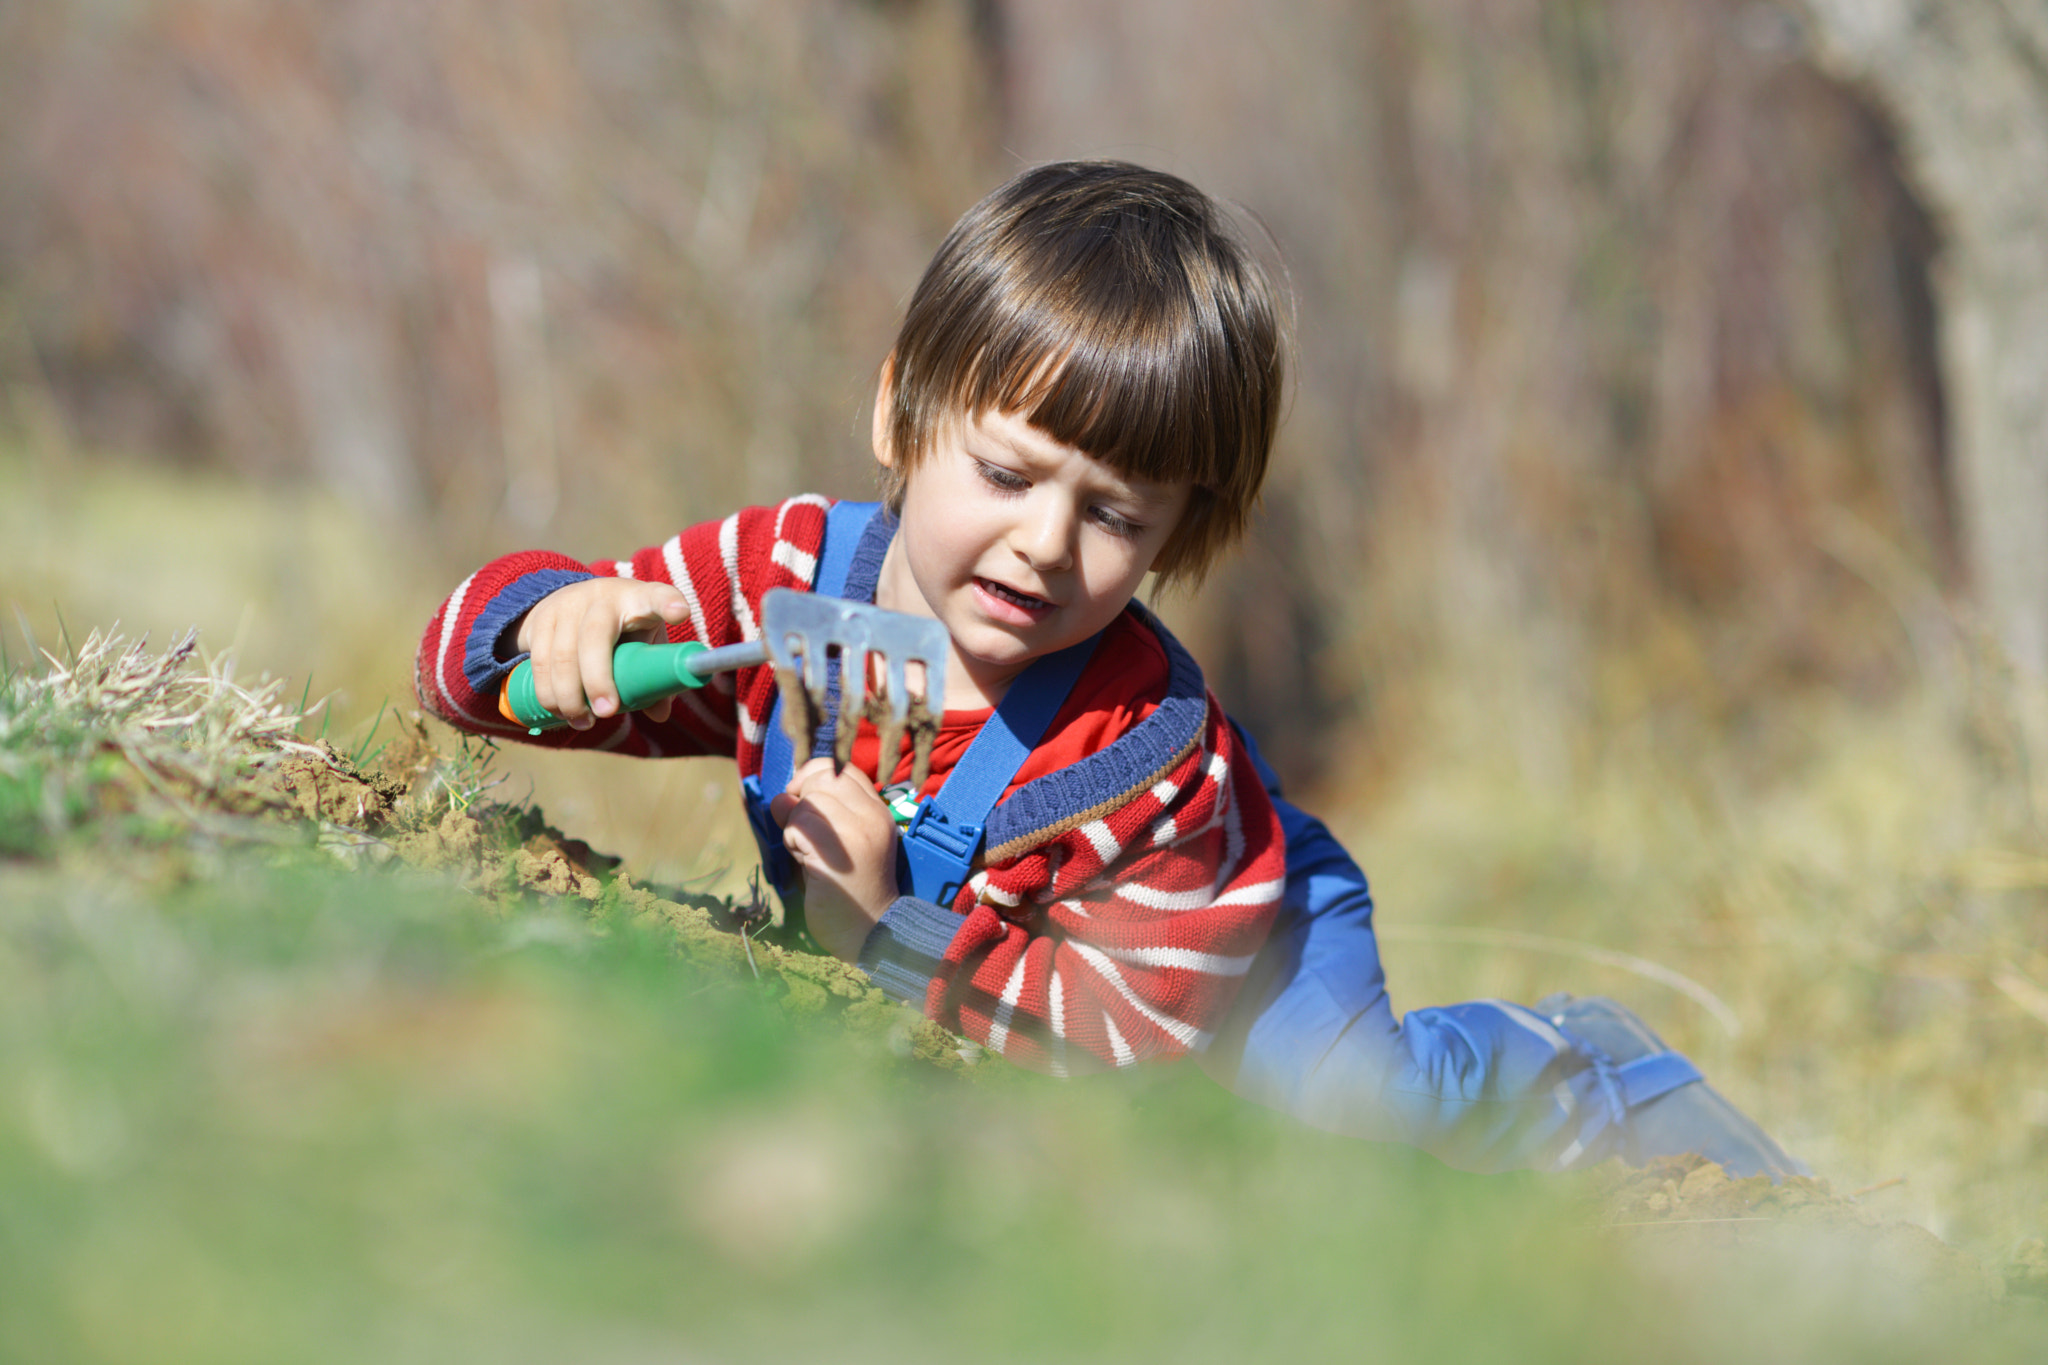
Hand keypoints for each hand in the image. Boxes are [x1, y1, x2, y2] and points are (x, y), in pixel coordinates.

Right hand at [512, 578, 691, 729]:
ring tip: (584, 722)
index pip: (655, 596)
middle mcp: (602, 597)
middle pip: (595, 637)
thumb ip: (653, 674)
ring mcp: (567, 605)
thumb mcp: (643, 641)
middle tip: (607, 713)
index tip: (680, 613)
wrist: (572, 600)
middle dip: (598, 680)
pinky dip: (548, 693)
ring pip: (562, 655)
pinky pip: (540, 662)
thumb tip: (660, 714)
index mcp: (637, 599)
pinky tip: (561, 712)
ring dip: (570, 696)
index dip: (667, 602)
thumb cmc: (622, 627)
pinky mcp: (541, 619)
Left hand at [770, 756, 899, 961]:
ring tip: (806, 852)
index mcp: (877, 812)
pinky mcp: (837, 855)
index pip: (842, 769)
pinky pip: (799, 825)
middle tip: (803, 831)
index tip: (800, 798)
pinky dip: (792, 841)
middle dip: (801, 798)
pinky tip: (806, 862)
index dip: (813, 775)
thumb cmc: (849, 891)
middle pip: (823, 778)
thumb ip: (814, 816)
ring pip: (808, 802)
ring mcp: (857, 834)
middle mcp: (872, 817)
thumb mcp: (837, 844)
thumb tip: (780, 797)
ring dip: (795, 825)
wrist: (870, 933)